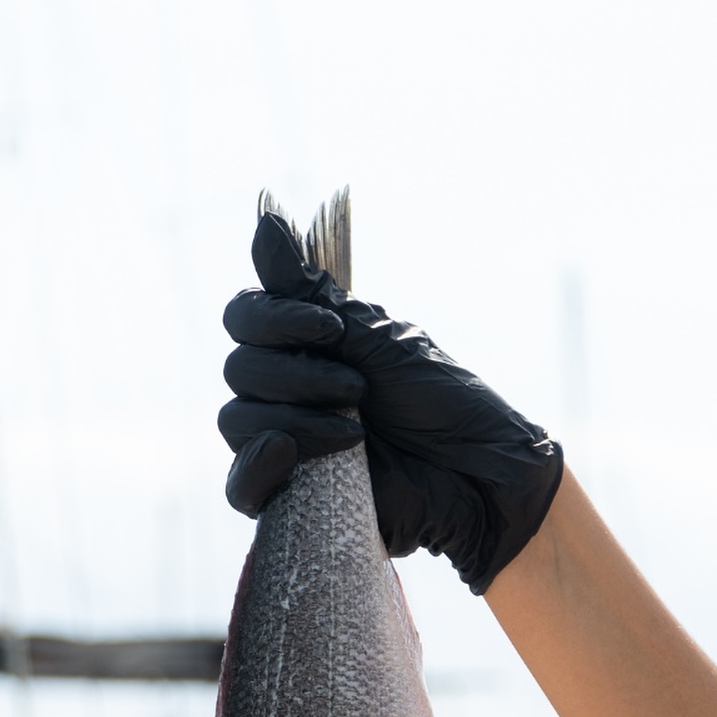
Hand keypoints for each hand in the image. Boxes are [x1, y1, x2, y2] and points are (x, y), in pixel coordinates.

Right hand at [218, 212, 563, 593]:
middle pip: (238, 370)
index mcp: (306, 346)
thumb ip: (312, 292)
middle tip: (359, 389)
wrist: (480, 474)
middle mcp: (287, 391)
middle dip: (296, 374)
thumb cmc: (442, 402)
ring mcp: (286, 445)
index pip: (244, 319)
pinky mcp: (291, 498)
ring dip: (293, 417)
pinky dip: (254, 467)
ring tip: (354, 430)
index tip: (331, 330)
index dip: (272, 319)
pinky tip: (287, 455)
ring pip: (237, 423)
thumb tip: (264, 218)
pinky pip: (240, 488)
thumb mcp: (378, 338)